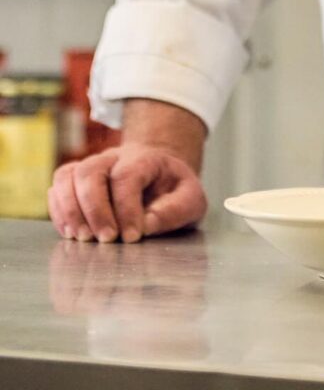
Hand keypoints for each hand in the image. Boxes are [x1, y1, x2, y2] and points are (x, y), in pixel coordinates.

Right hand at [48, 143, 207, 243]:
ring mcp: (92, 166)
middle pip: (91, 172)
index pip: (127, 176)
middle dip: (95, 209)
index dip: (126, 208)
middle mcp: (114, 157)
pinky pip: (57, 187)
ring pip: (68, 176)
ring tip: (82, 239)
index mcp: (145, 159)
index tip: (131, 237)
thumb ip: (176, 211)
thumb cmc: (174, 191)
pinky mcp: (76, 180)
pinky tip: (70, 232)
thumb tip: (147, 225)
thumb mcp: (191, 199)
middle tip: (105, 240)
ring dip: (70, 209)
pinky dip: (58, 210)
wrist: (159, 174)